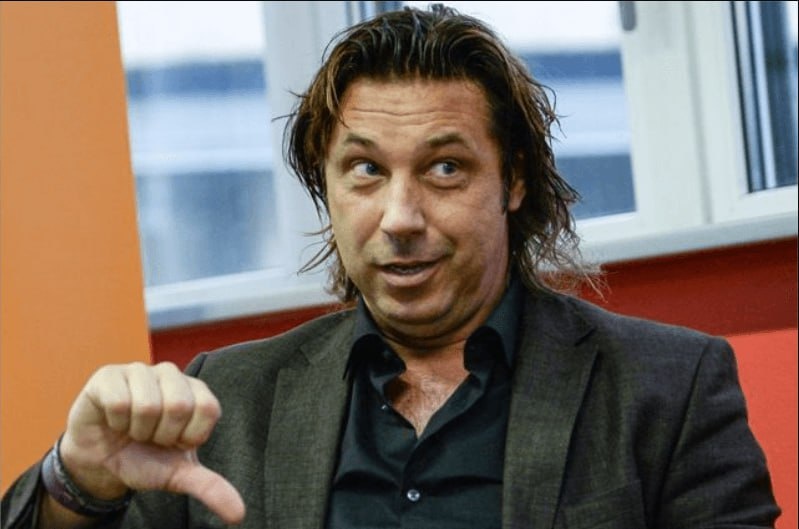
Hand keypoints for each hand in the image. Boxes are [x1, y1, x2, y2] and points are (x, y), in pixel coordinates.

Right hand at [57, 361, 244, 523]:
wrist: (100, 462)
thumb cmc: (143, 459)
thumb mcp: (178, 475)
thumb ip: (211, 488)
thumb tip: (238, 515)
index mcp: (196, 392)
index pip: (207, 409)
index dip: (187, 436)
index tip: (173, 442)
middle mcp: (172, 375)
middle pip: (179, 405)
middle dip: (160, 435)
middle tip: (149, 437)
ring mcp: (140, 370)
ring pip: (147, 405)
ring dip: (136, 430)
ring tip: (131, 429)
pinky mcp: (109, 374)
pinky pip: (118, 402)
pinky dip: (115, 422)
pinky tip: (113, 421)